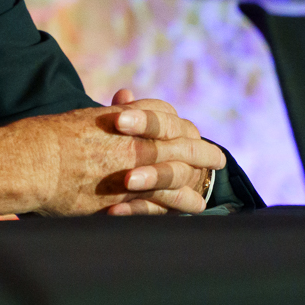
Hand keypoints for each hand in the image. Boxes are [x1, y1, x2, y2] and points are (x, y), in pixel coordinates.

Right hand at [0, 89, 224, 216]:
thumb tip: (125, 98)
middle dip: (201, 151)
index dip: (178, 124)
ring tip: (209, 190)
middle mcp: (135, 139)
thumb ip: (108, 113)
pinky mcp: (128, 194)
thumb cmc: (50, 139)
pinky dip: (181, 202)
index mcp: (124, 119)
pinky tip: (193, 205)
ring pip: (179, 171)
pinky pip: (165, 199)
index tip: (188, 128)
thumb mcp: (85, 119)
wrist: (33, 161)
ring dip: (197, 178)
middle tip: (217, 158)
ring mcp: (135, 167)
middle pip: (182, 141)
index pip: (164, 116)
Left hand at [103, 88, 224, 215]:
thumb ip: (131, 112)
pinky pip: (158, 209)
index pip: (167, 121)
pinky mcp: (174, 207)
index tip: (117, 121)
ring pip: (174, 178)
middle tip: (125, 151)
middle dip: (152, 151)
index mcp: (182, 130)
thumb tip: (124, 95)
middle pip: (181, 149)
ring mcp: (185, 182)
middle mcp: (190, 154)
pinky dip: (136, 209)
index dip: (145, 120)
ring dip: (152, 179)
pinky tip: (114, 210)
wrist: (160, 178)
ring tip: (126, 181)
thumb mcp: (138, 127)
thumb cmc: (141, 144)